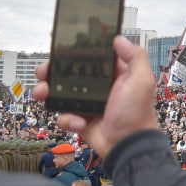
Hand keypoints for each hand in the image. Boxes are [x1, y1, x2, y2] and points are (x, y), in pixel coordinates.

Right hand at [32, 36, 159, 158]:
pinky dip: (68, 119)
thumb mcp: (142, 81)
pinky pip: (64, 115)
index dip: (75, 51)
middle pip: (69, 73)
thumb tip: (119, 39)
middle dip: (53, 71)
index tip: (60, 45)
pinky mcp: (80, 119)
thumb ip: (135, 57)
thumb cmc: (138, 114)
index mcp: (112, 74)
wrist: (128, 145)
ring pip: (60, 93)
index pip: (91, 57)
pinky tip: (79, 122)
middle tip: (44, 71)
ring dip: (48, 92)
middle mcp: (98, 87)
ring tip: (43, 93)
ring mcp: (87, 103)